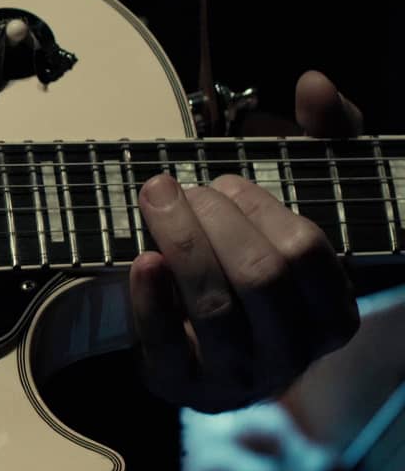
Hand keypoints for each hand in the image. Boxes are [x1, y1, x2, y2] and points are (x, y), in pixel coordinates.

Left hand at [130, 70, 361, 411]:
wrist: (205, 346)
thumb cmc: (258, 260)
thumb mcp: (298, 200)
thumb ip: (323, 138)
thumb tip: (314, 83)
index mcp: (331, 314)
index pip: (305, 251)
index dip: (260, 209)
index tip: (223, 184)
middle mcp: (292, 353)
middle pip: (259, 277)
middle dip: (214, 221)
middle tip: (180, 188)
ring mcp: (237, 377)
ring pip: (213, 307)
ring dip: (181, 243)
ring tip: (156, 199)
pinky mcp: (182, 387)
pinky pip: (165, 344)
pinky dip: (150, 298)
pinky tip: (140, 257)